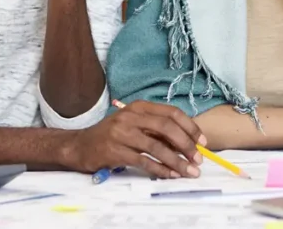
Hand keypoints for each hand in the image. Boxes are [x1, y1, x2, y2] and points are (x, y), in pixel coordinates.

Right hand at [63, 100, 206, 178]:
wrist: (80, 145)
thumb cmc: (112, 135)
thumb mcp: (134, 124)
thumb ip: (157, 129)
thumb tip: (188, 143)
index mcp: (139, 107)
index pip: (171, 113)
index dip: (190, 127)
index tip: (203, 142)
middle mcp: (130, 116)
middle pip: (166, 127)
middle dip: (186, 144)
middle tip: (198, 159)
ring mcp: (121, 133)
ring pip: (156, 147)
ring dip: (176, 161)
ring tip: (189, 171)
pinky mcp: (115, 151)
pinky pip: (144, 161)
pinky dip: (160, 169)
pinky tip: (170, 175)